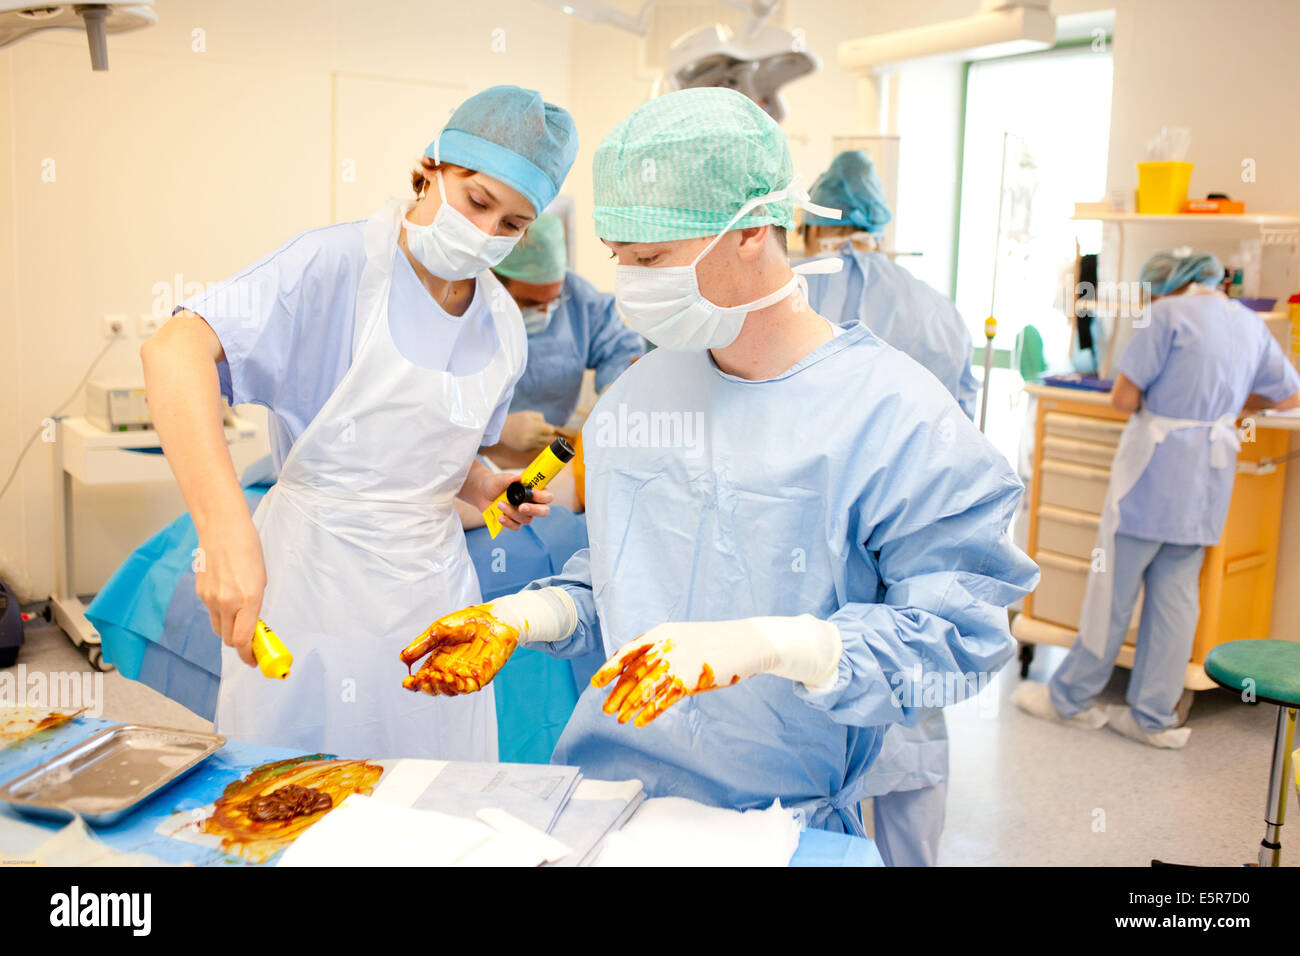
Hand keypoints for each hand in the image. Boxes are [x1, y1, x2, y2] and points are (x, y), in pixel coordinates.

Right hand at [195, 515, 266, 667]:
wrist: (222, 528)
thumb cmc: (248, 549)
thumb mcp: (261, 580)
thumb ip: (255, 605)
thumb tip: (251, 624)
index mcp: (248, 599)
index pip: (242, 640)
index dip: (248, 655)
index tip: (254, 660)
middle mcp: (226, 602)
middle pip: (228, 639)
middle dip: (239, 643)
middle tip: (249, 640)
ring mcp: (209, 598)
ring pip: (217, 627)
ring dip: (228, 628)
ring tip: (239, 615)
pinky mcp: (200, 592)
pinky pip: (210, 611)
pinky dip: (220, 612)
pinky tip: (227, 595)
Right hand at [401, 605, 518, 695]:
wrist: (493, 618)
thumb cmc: (467, 622)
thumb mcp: (439, 630)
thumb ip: (422, 645)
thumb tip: (402, 658)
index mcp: (438, 661)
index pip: (422, 678)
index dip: (413, 683)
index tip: (406, 681)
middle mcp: (450, 671)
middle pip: (434, 688)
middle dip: (425, 686)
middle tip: (420, 678)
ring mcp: (464, 675)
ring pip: (449, 691)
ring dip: (439, 686)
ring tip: (434, 676)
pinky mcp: (480, 677)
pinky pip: (466, 687)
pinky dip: (456, 686)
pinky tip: (449, 678)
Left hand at [462, 465, 551, 531]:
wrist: (483, 493)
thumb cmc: (496, 484)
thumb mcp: (500, 479)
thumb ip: (509, 478)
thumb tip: (517, 478)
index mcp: (534, 491)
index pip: (547, 497)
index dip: (542, 497)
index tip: (532, 492)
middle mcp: (532, 504)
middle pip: (544, 512)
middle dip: (534, 510)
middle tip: (521, 507)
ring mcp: (524, 514)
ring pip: (527, 519)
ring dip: (513, 513)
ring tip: (500, 504)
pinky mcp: (514, 522)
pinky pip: (516, 526)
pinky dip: (508, 523)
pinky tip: (500, 517)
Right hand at [499, 410, 562, 451]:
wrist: (500, 429)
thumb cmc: (515, 419)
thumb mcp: (528, 414)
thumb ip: (541, 418)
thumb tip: (548, 427)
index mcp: (536, 427)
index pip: (551, 430)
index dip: (548, 427)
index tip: (543, 426)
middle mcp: (534, 438)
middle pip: (548, 438)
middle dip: (545, 434)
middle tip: (537, 430)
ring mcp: (529, 445)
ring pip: (542, 444)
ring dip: (540, 439)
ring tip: (531, 433)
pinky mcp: (525, 450)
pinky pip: (535, 447)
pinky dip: (534, 444)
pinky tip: (526, 438)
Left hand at [591, 616, 842, 726]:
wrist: (746, 642)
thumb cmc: (713, 642)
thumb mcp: (682, 637)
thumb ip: (660, 649)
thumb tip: (637, 669)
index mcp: (661, 632)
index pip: (628, 651)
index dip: (610, 668)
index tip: (596, 682)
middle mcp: (666, 646)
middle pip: (633, 673)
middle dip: (616, 693)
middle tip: (606, 709)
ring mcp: (679, 663)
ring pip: (645, 688)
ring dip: (629, 706)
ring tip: (619, 719)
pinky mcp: (692, 680)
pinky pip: (664, 699)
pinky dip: (649, 712)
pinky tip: (639, 722)